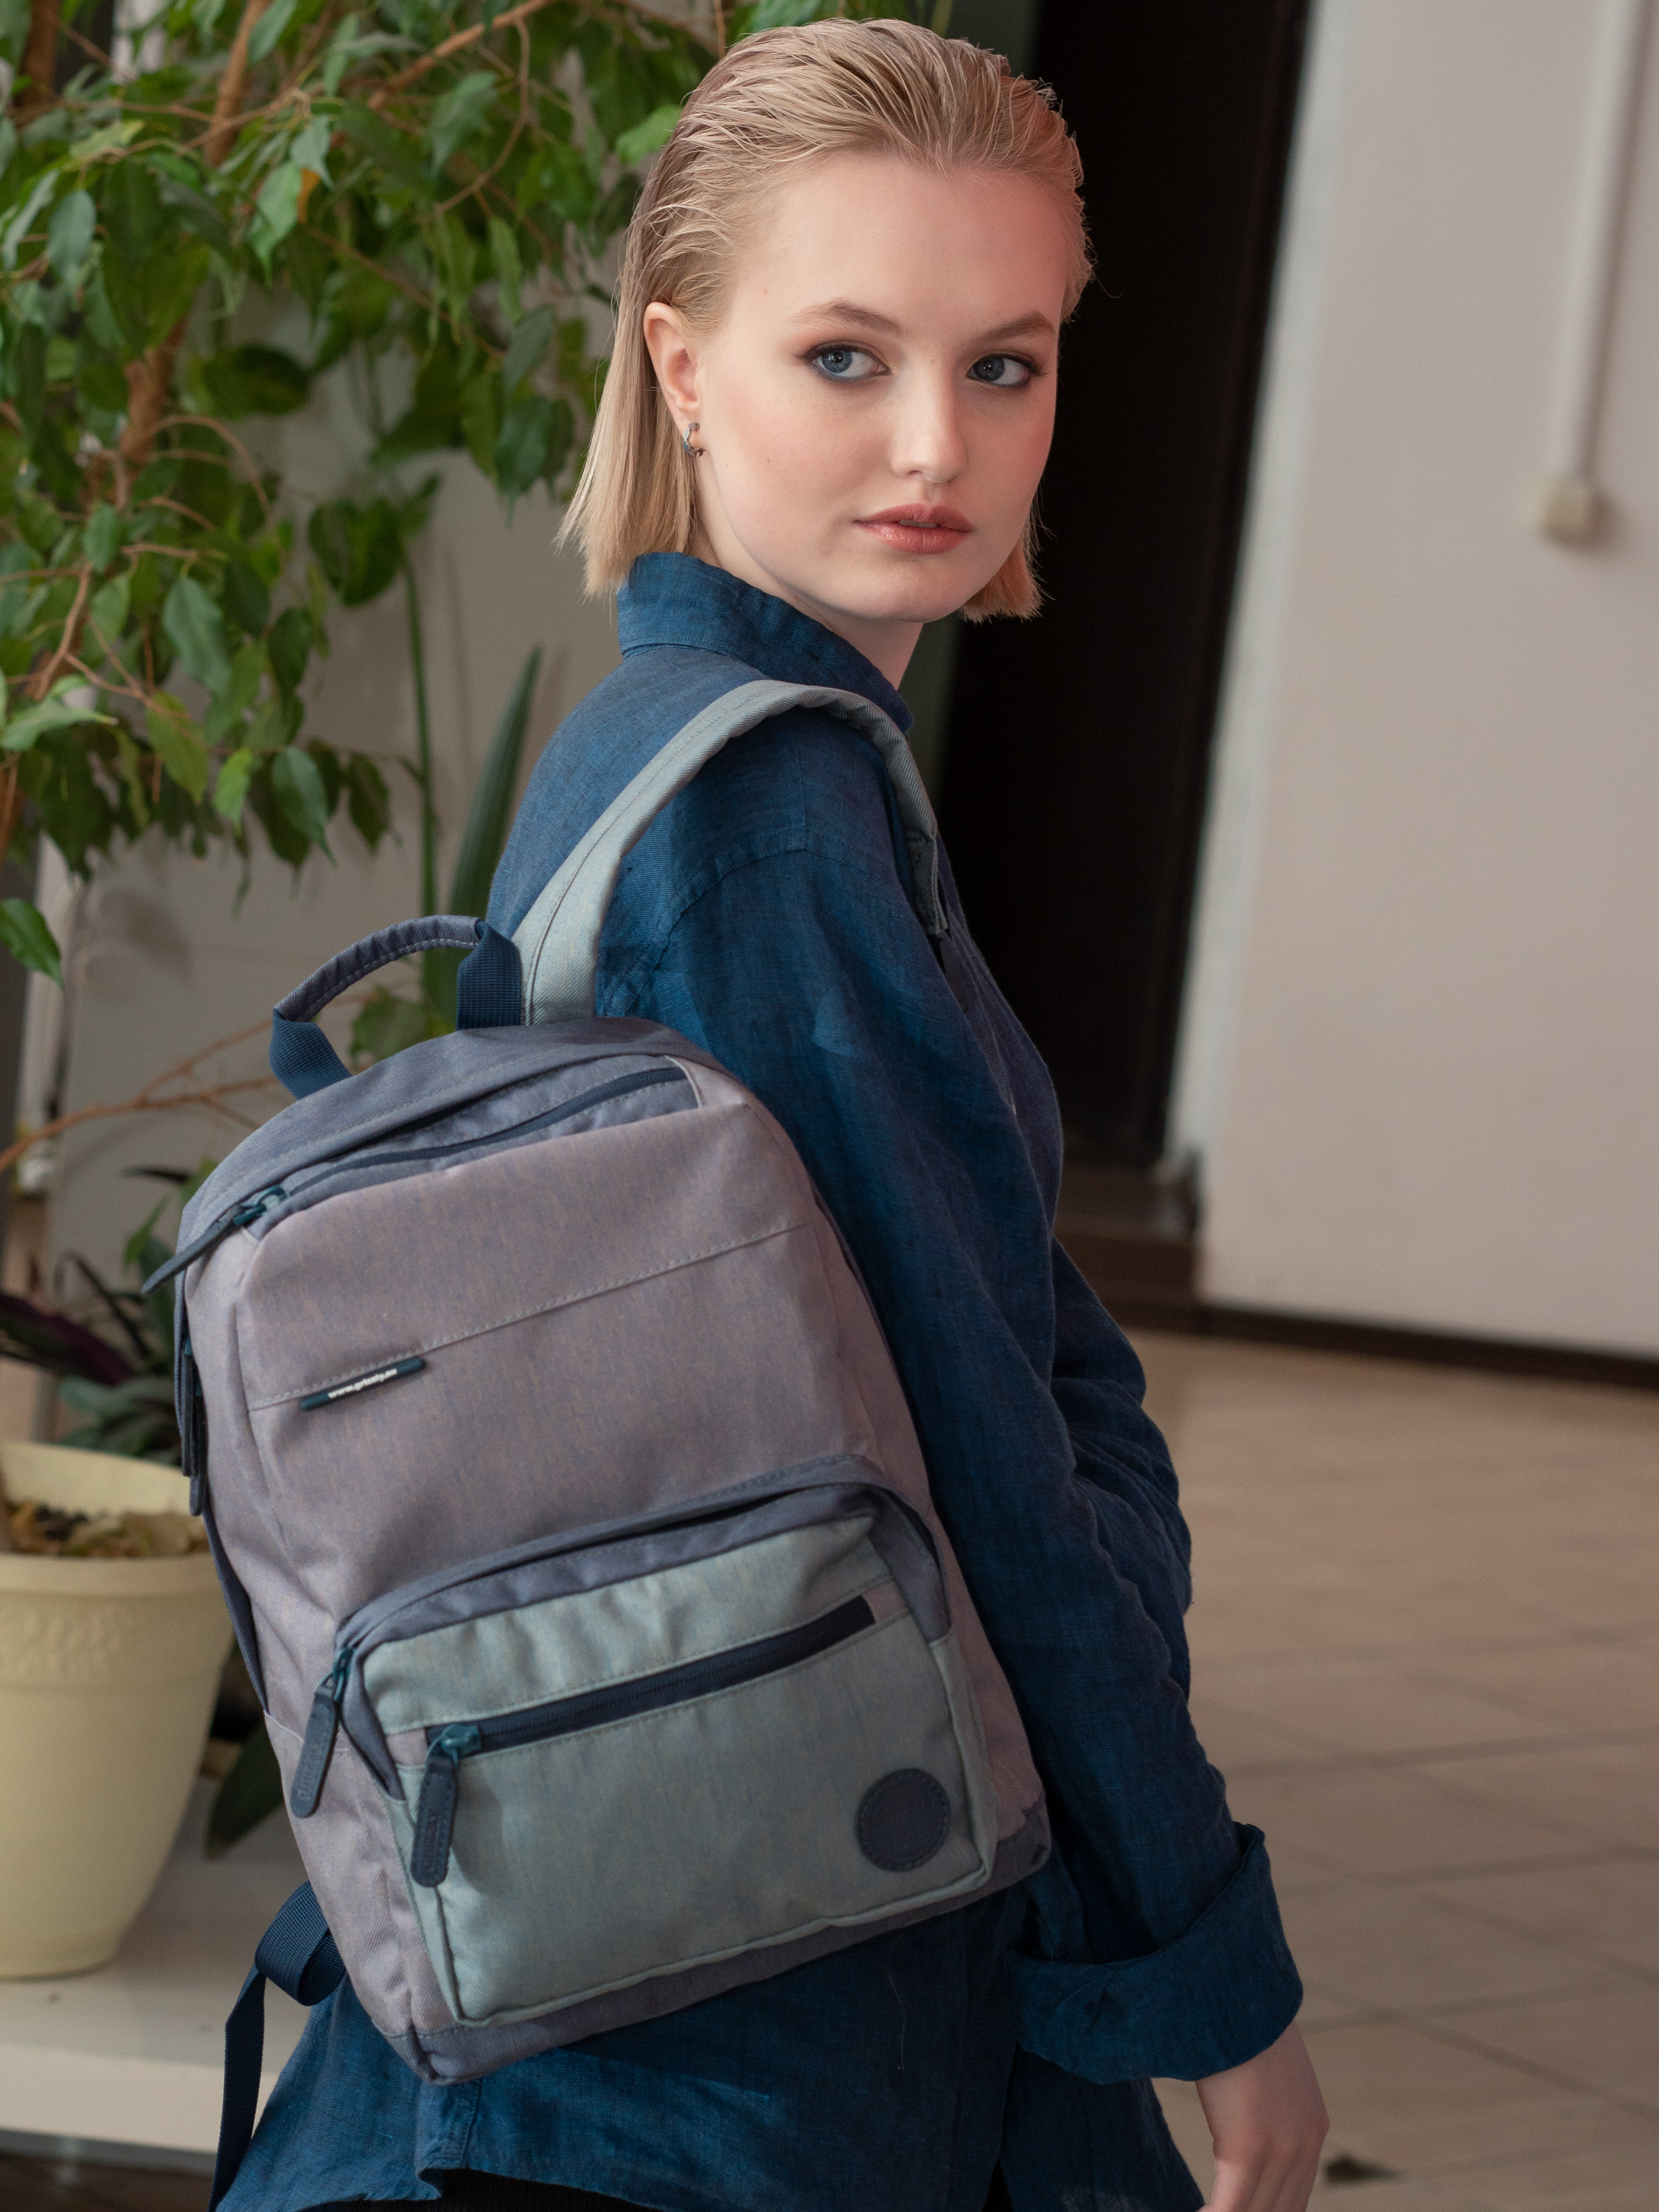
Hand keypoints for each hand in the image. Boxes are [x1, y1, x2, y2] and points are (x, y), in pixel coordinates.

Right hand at [1194, 2021, 1327, 2211]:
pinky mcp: (1249, 2149)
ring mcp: (1281, 2149)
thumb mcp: (1262, 2068)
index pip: (1292, 2200)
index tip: (1233, 2209)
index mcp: (1312, 2129)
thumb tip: (1245, 2108)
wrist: (1231, 1988)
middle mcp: (1304, 2145)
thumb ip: (1264, 2102)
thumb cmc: (1233, 2020)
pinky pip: (1231, 2209)